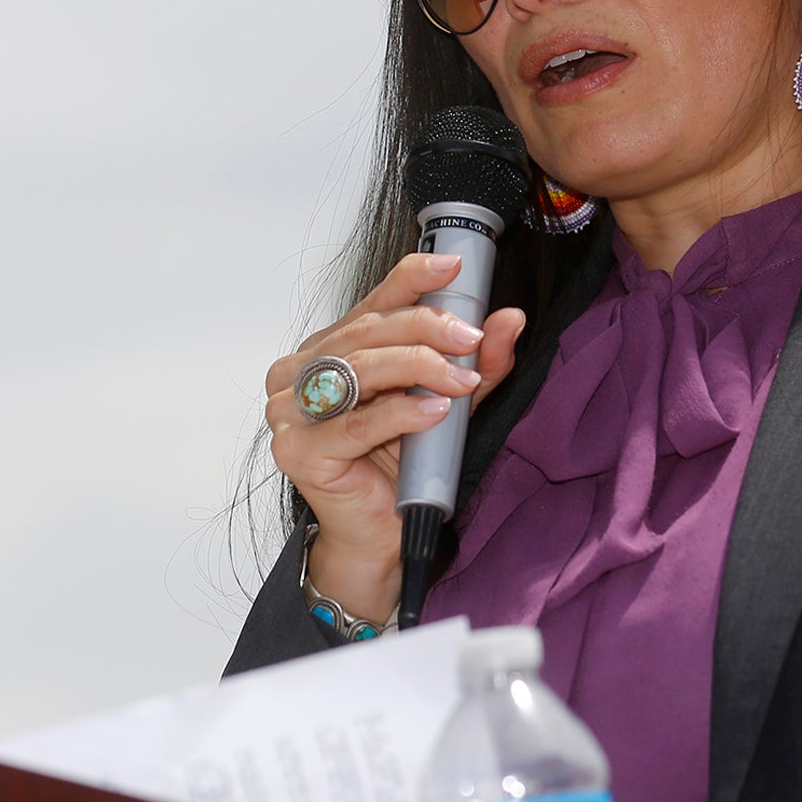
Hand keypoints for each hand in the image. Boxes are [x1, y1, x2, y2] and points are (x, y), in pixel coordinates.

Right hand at [265, 252, 524, 618]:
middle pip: (367, 333)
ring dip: (418, 368)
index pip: (370, 302)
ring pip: (360, 370)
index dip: (411, 277)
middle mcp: (299, 372)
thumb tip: (511, 318)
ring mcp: (290, 411)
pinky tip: (433, 411)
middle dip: (426, 329)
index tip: (454, 265)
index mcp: (327, 349)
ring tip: (461, 380)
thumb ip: (476, 364)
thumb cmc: (399, 466)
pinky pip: (354, 423)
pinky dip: (400, 413)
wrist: (378, 536)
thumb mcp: (447, 402)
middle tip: (472, 339)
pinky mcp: (298, 452)